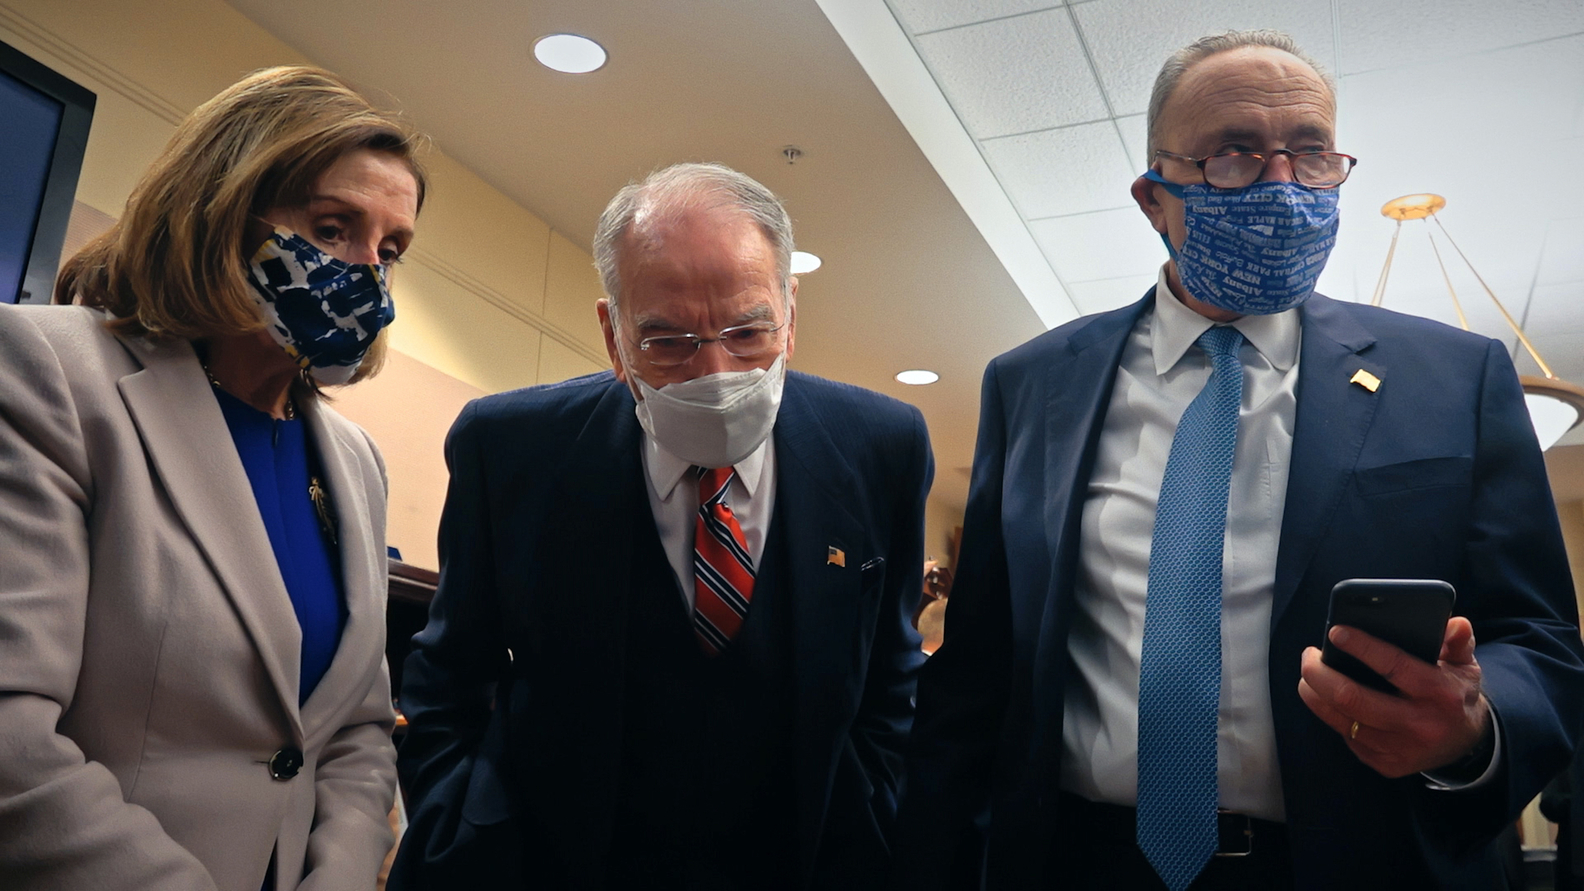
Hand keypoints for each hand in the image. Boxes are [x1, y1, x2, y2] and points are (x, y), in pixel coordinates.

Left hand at [1297, 617, 1488, 777]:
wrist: (1467, 743)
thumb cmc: (1456, 693)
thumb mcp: (1465, 664)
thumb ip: (1458, 641)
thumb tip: (1455, 622)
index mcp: (1441, 693)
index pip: (1394, 667)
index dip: (1361, 647)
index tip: (1336, 632)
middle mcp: (1420, 724)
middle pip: (1353, 698)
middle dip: (1320, 673)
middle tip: (1309, 654)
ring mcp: (1401, 749)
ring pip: (1342, 720)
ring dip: (1315, 693)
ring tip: (1309, 672)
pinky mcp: (1386, 764)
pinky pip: (1346, 736)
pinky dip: (1329, 714)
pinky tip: (1324, 697)